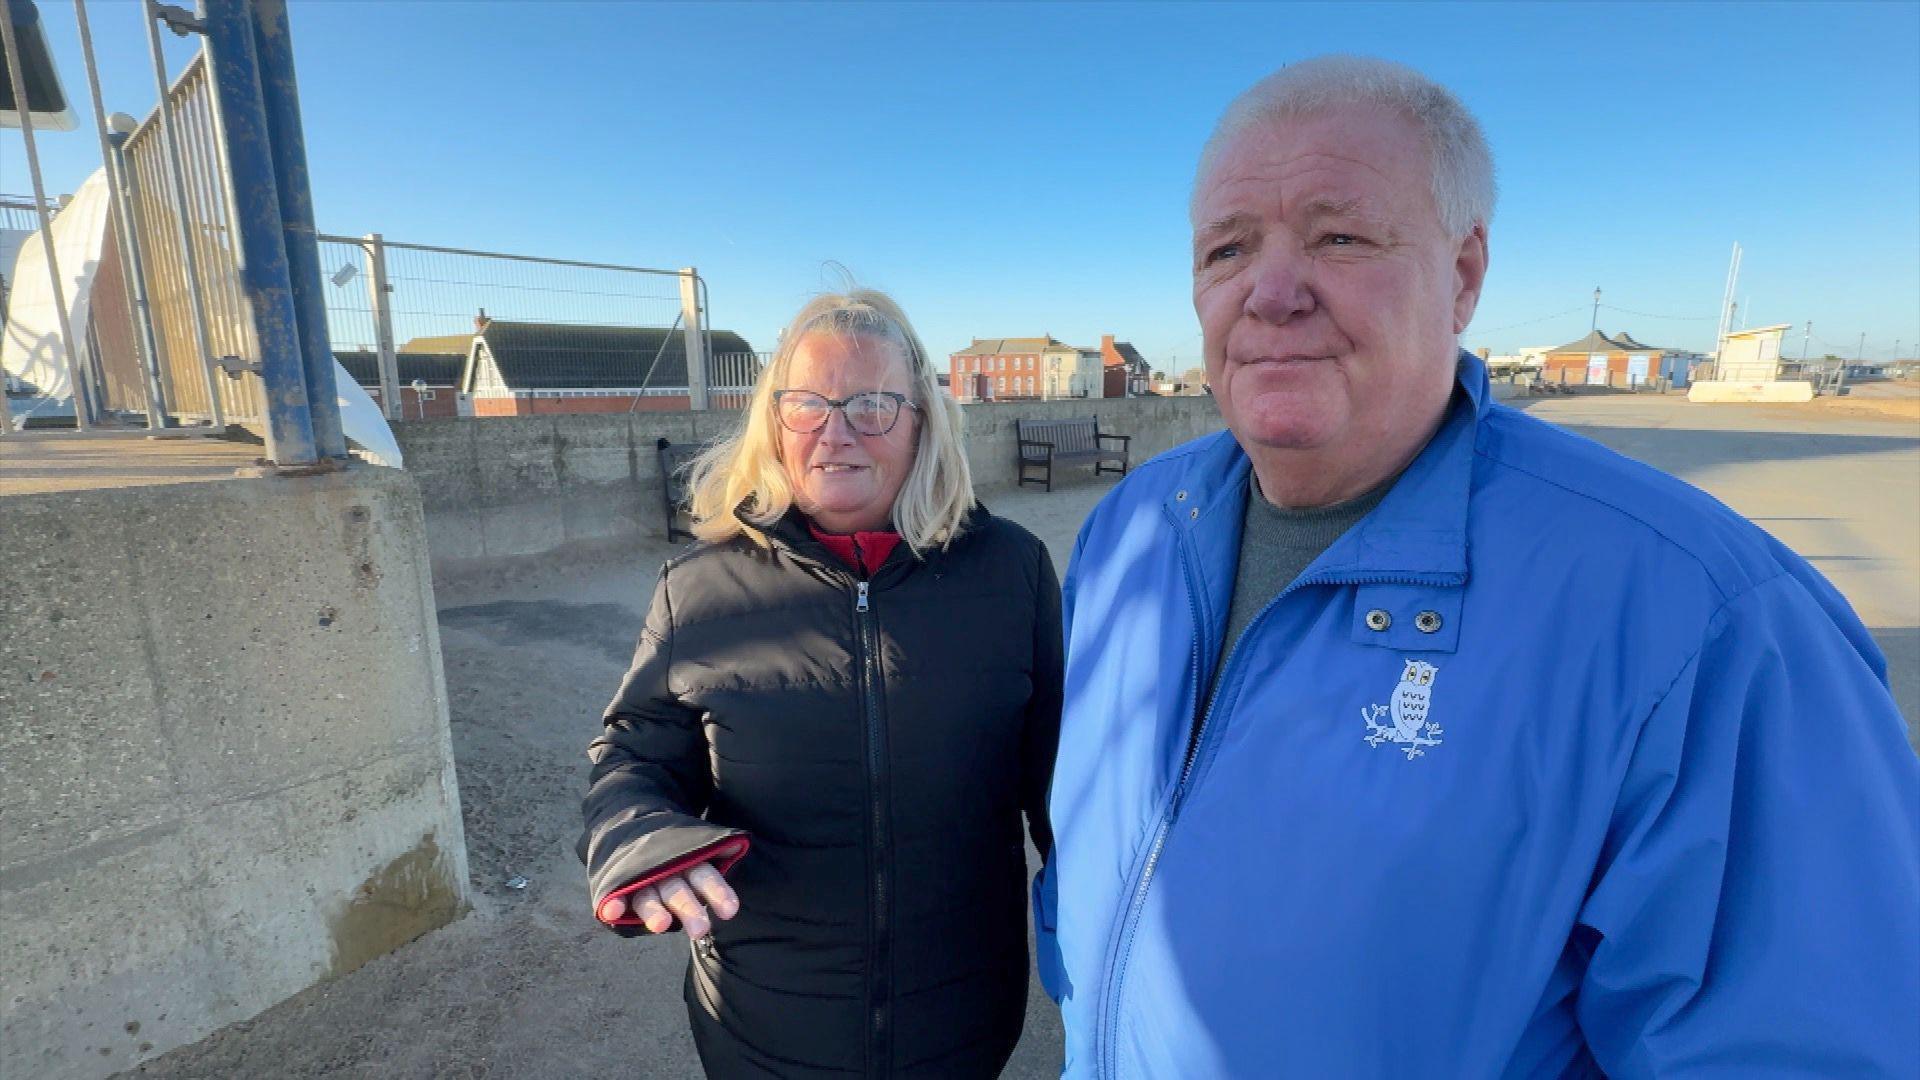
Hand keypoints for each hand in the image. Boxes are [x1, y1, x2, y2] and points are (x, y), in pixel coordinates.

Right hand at [597, 861, 739, 937]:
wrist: (630, 830)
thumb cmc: (675, 860)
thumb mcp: (696, 858)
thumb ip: (712, 867)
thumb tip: (736, 847)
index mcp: (688, 864)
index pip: (705, 876)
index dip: (717, 892)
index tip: (730, 911)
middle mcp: (664, 872)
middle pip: (677, 890)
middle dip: (688, 908)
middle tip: (700, 929)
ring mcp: (639, 879)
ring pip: (648, 895)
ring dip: (653, 910)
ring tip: (661, 925)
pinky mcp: (618, 887)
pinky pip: (616, 894)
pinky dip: (614, 902)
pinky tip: (612, 912)